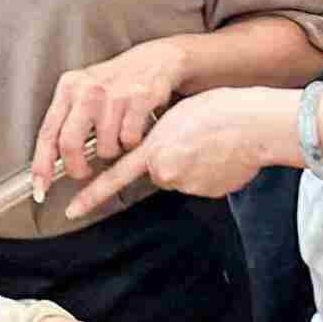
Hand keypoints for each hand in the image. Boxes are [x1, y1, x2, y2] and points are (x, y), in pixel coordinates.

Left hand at [32, 39, 185, 189]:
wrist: (154, 61)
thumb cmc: (115, 84)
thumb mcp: (83, 94)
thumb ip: (67, 122)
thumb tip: (51, 162)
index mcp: (68, 88)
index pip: (47, 133)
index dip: (41, 165)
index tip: (40, 188)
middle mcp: (87, 89)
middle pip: (69, 144)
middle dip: (76, 168)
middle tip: (83, 171)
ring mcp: (113, 94)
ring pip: (104, 147)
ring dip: (111, 152)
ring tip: (116, 139)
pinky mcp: (139, 98)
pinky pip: (129, 139)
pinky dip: (131, 143)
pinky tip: (133, 131)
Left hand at [64, 89, 290, 219]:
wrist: (251, 123)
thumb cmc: (216, 111)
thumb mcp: (173, 117)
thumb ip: (155, 140)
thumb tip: (155, 160)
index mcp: (152, 149)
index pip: (114, 178)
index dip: (91, 196)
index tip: (71, 211)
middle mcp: (165, 171)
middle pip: (156, 173)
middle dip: (167, 161)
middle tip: (190, 142)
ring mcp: (186, 185)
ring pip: (179, 178)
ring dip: (189, 167)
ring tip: (209, 146)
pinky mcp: (207, 193)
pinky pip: (200, 185)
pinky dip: (207, 174)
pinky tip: (221, 158)